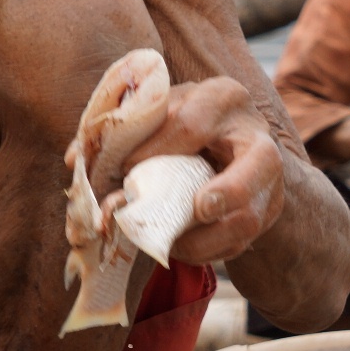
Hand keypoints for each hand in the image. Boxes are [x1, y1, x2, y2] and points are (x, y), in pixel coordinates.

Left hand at [127, 76, 283, 264]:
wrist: (224, 137)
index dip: (156, 150)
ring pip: (252, 215)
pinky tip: (180, 249)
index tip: (124, 170)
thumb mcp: (158, 113)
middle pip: (260, 162)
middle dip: (229, 192)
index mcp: (224, 98)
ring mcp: (269, 178)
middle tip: (199, 209)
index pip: (193, 124)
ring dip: (208, 238)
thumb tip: (81, 162)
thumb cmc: (179, 123)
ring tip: (170, 244)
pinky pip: (241, 242)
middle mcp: (256, 134)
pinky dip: (208, 252)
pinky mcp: (267, 211)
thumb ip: (125, 132)